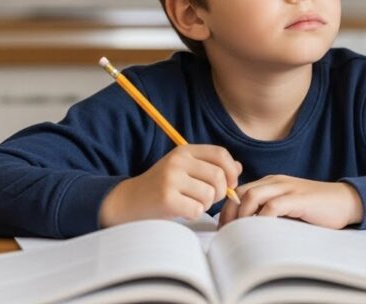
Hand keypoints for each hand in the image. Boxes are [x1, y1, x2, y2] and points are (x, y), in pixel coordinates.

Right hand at [100, 145, 241, 226]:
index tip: (230, 183)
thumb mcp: (185, 169)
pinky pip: (197, 209)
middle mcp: (177, 161)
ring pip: (209, 194)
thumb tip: (238, 168)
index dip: (231, 170)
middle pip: (219, 176)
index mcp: (184, 151)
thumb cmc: (161, 187)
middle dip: (219, 192)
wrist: (127, 201)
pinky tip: (182, 211)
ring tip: (191, 203)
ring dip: (205, 204)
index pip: (220, 154)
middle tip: (209, 199)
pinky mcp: (166, 199)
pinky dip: (194, 214)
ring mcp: (171, 180)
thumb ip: (211, 166)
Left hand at [218, 175, 363, 228]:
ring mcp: (287, 188)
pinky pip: (272, 206)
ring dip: (242, 217)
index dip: (228, 210)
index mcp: (271, 183)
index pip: (238, 192)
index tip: (225, 229)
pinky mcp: (298, 198)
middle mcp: (276, 182)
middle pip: (240, 193)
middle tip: (228, 234)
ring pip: (252, 196)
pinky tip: (262, 231)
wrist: (345, 201)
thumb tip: (243, 230)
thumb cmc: (316, 209)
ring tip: (241, 234)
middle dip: (229, 215)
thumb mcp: (287, 208)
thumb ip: (268, 212)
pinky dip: (262, 219)